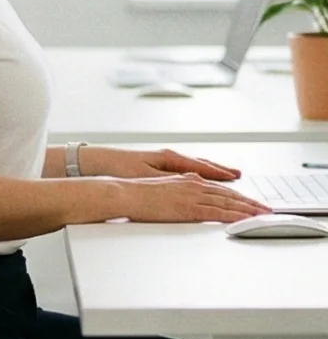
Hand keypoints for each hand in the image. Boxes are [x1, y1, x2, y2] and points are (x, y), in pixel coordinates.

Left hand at [98, 146, 241, 182]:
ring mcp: (165, 161)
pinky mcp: (159, 165)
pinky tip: (203, 176)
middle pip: (202, 164)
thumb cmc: (121, 169)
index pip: (201, 166)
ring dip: (213, 171)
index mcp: (169, 158)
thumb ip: (171, 179)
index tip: (235, 177)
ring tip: (229, 175)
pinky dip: (199, 172)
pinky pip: (186, 169)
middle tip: (239, 176)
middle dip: (222, 171)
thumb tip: (192, 180)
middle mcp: (170, 157)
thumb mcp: (148, 176)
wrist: (100, 163)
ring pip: (195, 166)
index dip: (219, 173)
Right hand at [116, 173, 266, 224]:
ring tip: (262, 214)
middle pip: (228, 194)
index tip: (249, 201)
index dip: (237, 195)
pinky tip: (245, 219)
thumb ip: (177, 189)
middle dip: (249, 202)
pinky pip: (217, 212)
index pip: (218, 188)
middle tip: (265, 208)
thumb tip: (186, 192)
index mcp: (187, 180)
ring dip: (247, 209)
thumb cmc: (135, 193)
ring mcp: (192, 196)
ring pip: (227, 202)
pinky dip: (234, 216)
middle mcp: (193, 185)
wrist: (124, 193)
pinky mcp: (188, 208)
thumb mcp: (161, 187)